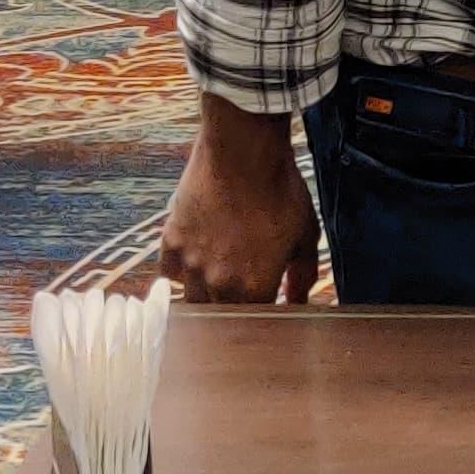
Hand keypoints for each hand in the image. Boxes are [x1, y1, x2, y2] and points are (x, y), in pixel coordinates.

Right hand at [156, 95, 321, 302]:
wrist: (243, 151)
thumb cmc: (279, 190)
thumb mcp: (305, 234)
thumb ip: (302, 274)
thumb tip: (298, 298)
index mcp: (253, 287)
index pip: (254, 323)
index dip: (263, 316)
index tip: (267, 305)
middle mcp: (217, 283)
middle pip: (219, 315)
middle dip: (232, 309)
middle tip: (241, 290)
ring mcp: (189, 263)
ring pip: (192, 298)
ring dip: (206, 294)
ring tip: (218, 276)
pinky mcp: (170, 240)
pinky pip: (170, 271)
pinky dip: (181, 270)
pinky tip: (195, 258)